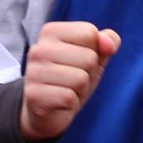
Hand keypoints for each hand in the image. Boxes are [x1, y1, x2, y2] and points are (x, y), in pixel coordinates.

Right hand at [19, 22, 119, 141]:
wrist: (49, 110)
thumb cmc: (74, 76)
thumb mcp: (96, 55)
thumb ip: (108, 41)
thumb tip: (109, 45)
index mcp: (51, 31)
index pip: (89, 32)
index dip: (94, 51)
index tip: (79, 60)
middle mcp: (38, 49)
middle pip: (89, 57)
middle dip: (89, 73)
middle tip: (73, 79)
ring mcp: (33, 72)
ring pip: (81, 79)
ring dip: (81, 89)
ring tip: (67, 89)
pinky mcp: (33, 95)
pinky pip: (69, 97)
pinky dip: (71, 103)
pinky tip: (60, 102)